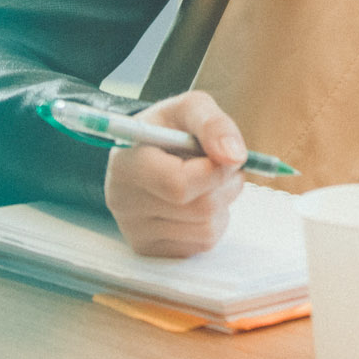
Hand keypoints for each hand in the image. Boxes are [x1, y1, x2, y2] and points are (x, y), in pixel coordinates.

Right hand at [103, 90, 247, 257]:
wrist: (145, 152)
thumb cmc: (169, 128)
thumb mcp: (189, 108)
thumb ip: (213, 124)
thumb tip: (234, 156)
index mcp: (126, 164)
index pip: (178, 185)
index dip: (215, 171)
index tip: (226, 155)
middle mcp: (124, 202)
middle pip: (199, 209)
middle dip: (226, 186)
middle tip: (225, 167)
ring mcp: (135, 231)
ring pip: (206, 230)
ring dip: (223, 204)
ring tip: (209, 182)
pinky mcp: (152, 250)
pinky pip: (202, 245)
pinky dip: (213, 222)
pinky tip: (198, 202)